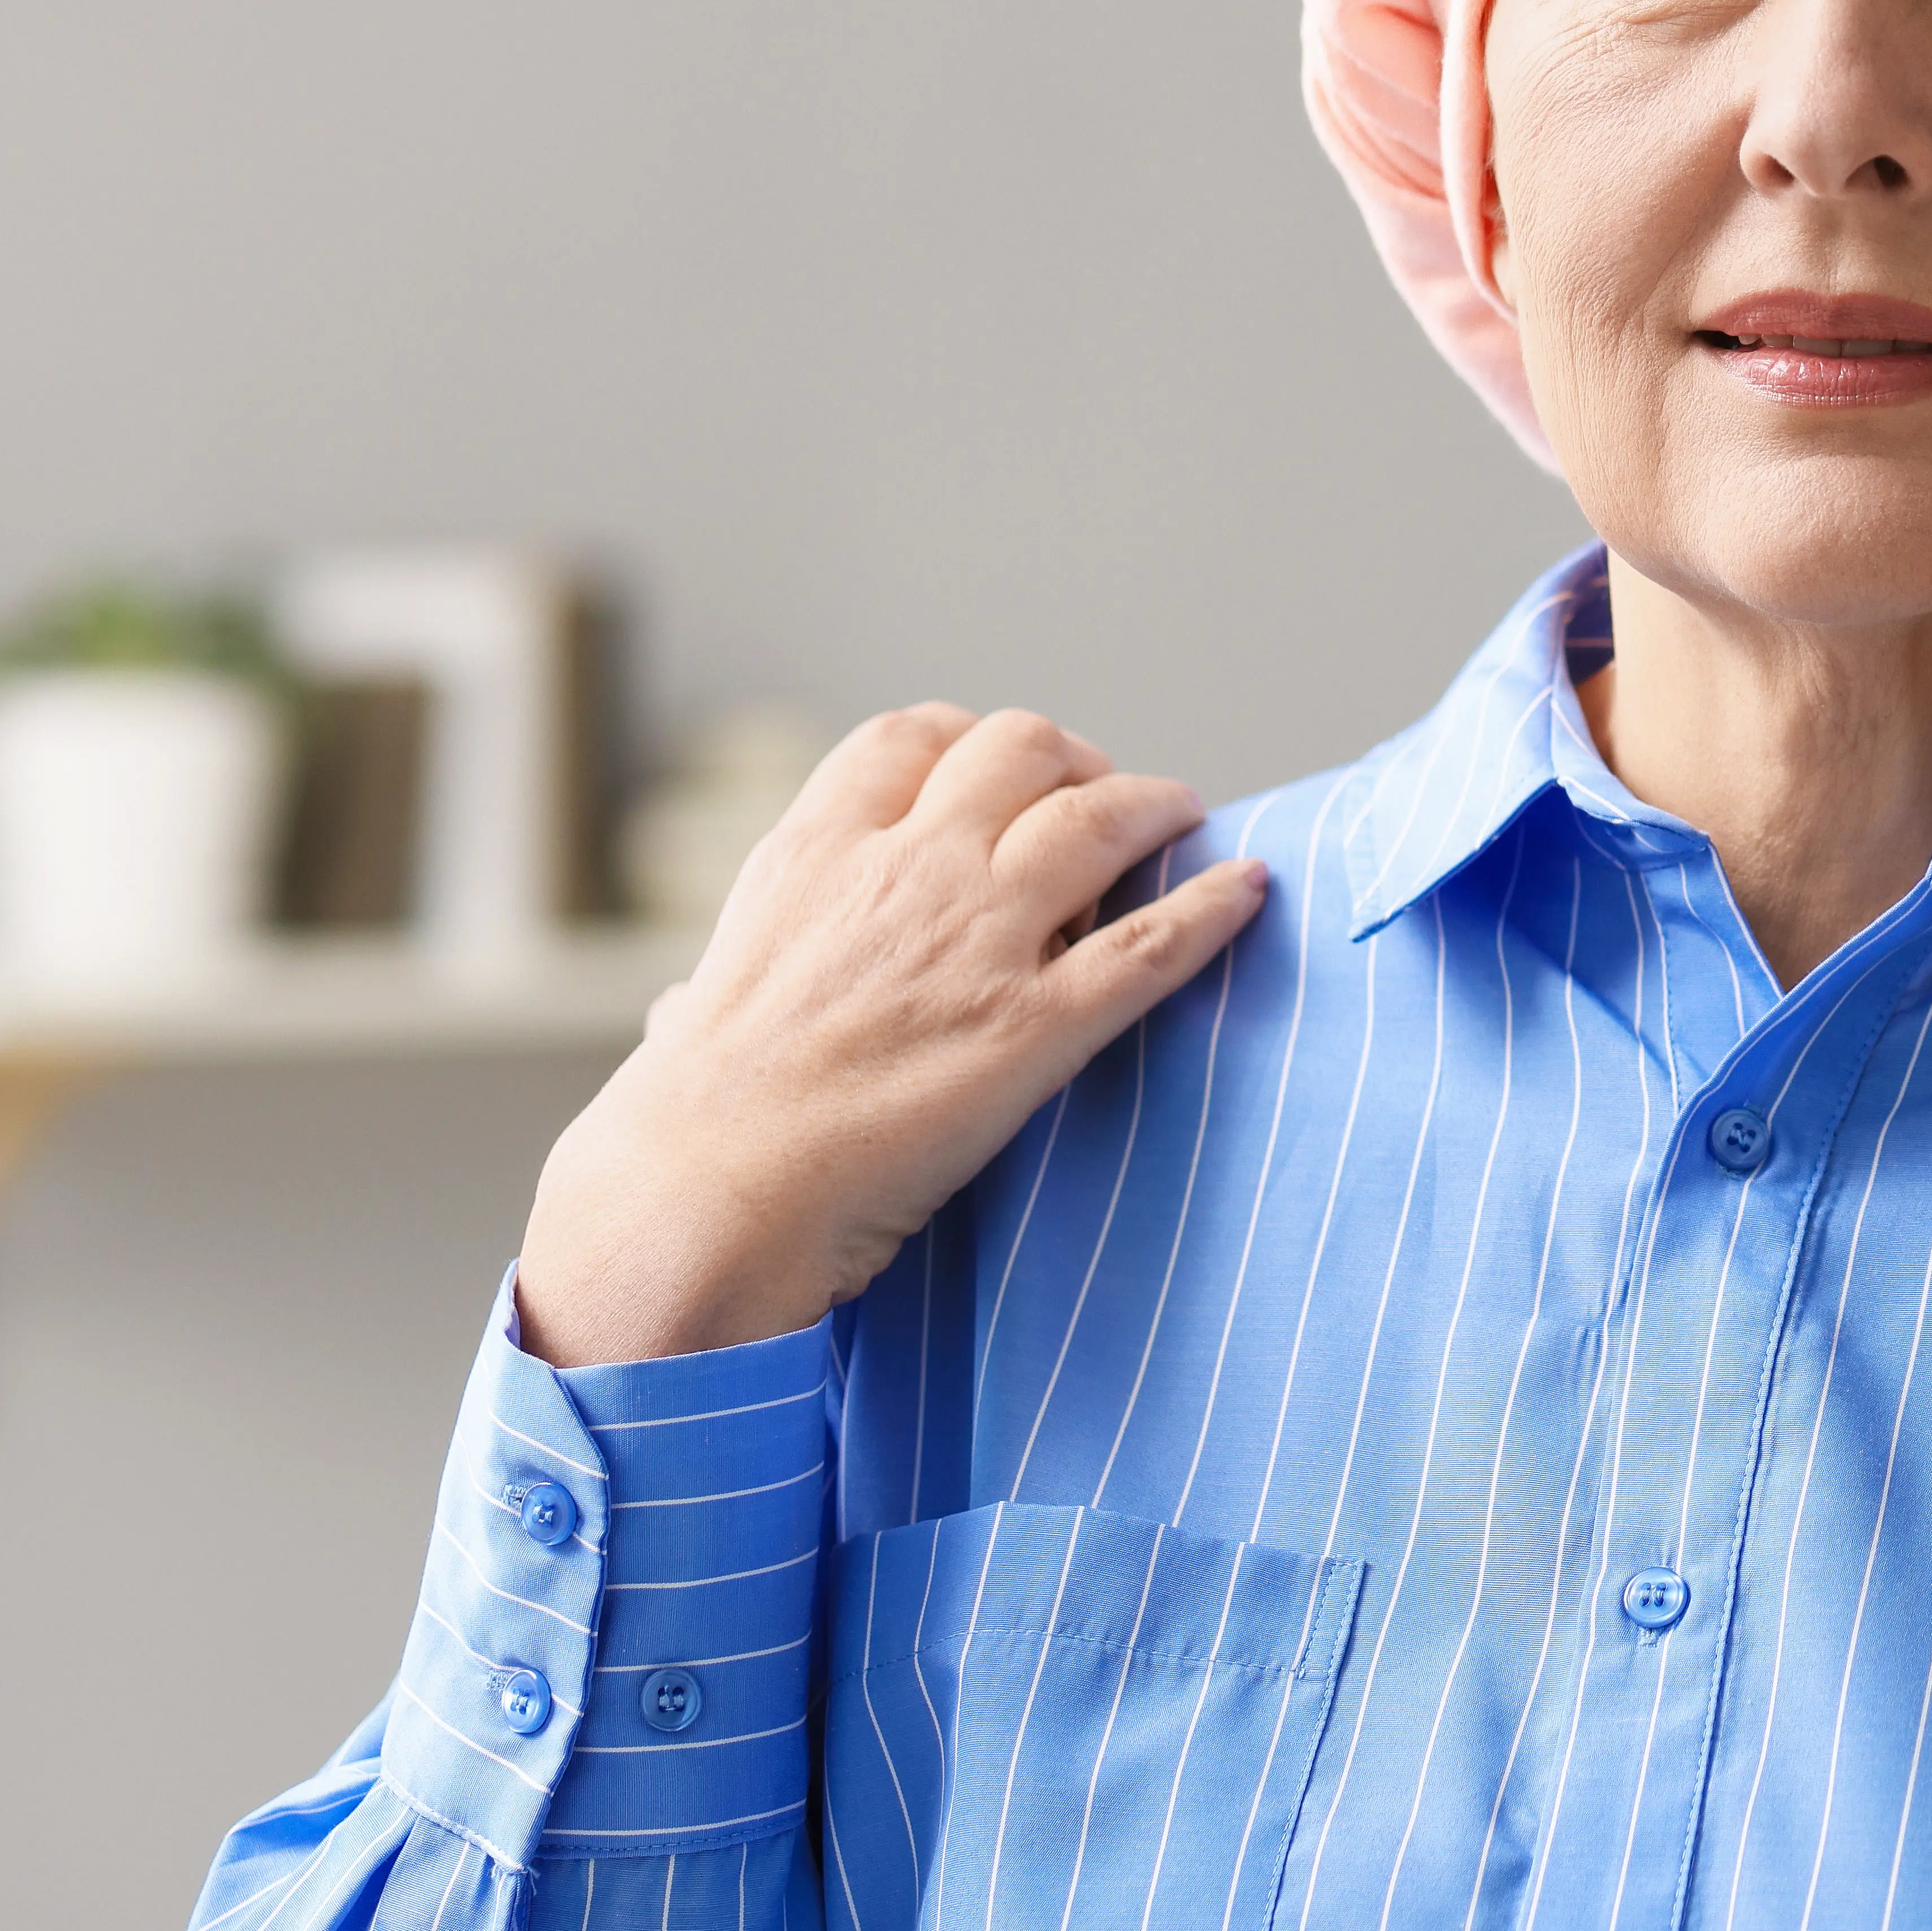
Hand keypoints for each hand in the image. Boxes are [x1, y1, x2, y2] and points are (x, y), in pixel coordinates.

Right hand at [516, 705, 1269, 1363]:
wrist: (703, 1192)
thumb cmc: (684, 1122)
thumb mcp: (688, 1011)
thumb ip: (713, 990)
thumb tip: (681, 1015)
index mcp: (816, 854)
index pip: (910, 737)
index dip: (972, 743)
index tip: (1006, 774)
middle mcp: (906, 871)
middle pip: (1019, 750)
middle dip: (1073, 761)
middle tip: (1102, 800)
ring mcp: (978, 942)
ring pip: (1098, 821)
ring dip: (1153, 808)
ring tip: (1184, 818)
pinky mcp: (1034, 1027)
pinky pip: (1152, 945)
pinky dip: (1212, 910)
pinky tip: (1251, 888)